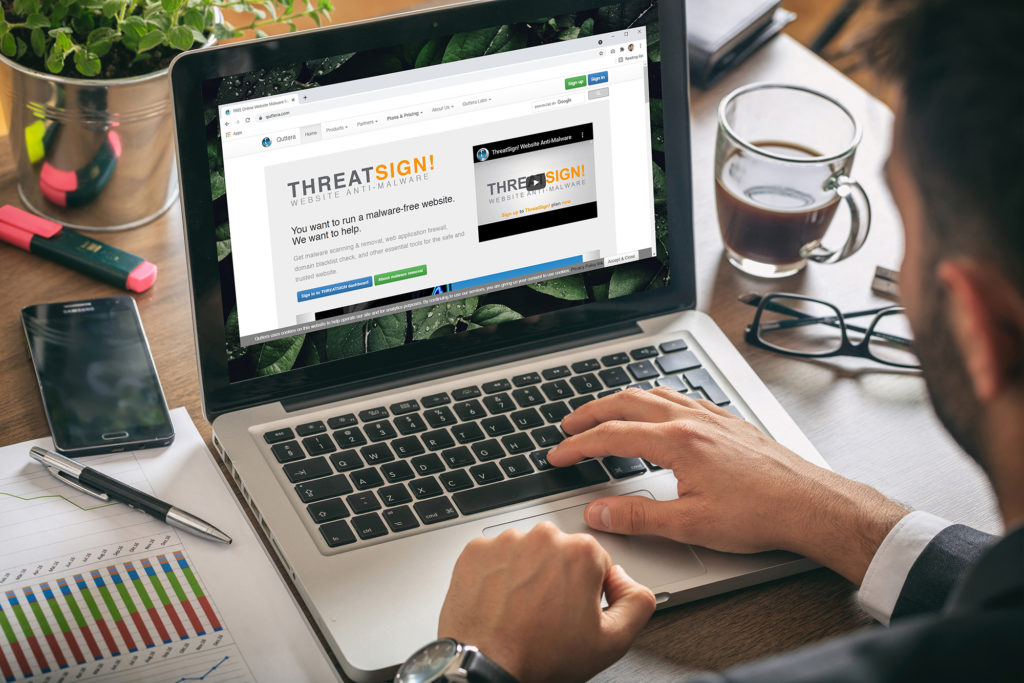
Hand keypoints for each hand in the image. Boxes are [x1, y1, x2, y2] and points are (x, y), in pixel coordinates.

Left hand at [438, 521, 655, 682]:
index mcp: (581, 552)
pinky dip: (497, 574)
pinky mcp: (476, 550)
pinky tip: (500, 601)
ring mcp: (507, 541)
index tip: (573, 611)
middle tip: (547, 614)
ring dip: (527, 574)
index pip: (596, 562)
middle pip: (560, 553)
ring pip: (527, 553)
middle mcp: (544, 537)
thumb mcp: (612, 642)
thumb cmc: (540, 656)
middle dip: (558, 578)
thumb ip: (637, 602)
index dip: (588, 591)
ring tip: (520, 610)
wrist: (485, 666)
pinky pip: (495, 556)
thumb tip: (627, 580)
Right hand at [547, 388, 908, 584]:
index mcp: (676, 442)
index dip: (578, 446)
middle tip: (568, 425)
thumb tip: (597, 513)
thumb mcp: (689, 524)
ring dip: (622, 401)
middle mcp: (692, 420)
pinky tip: (660, 409)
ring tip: (605, 413)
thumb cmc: (760, 514)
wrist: (811, 504)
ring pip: (655, 394)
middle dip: (591, 412)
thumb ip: (637, 516)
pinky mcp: (728, 422)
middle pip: (627, 402)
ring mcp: (712, 417)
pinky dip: (656, 398)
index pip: (612, 437)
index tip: (558, 455)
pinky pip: (682, 397)